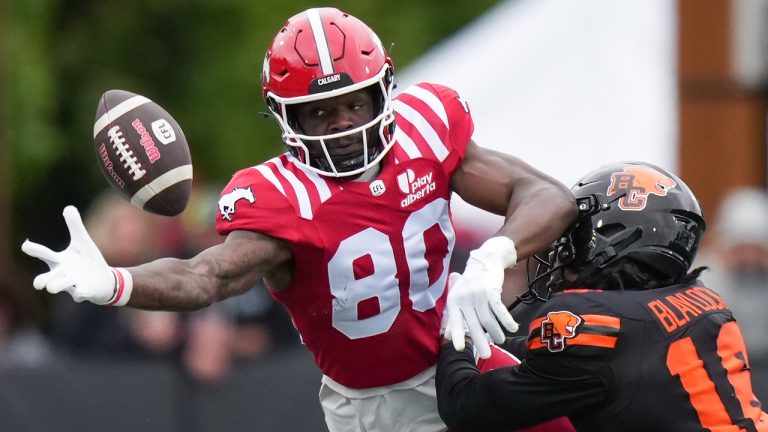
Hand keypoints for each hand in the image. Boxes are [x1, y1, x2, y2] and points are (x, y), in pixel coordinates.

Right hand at [20, 205, 132, 305]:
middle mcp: (63, 273)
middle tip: (37, 283)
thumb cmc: (87, 261)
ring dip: (57, 285)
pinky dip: (80, 293)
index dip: (35, 249)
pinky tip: (82, 292)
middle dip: (42, 279)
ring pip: (60, 286)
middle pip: (48, 277)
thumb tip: (68, 207)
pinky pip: (79, 295)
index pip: (45, 254)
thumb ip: (75, 226)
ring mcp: (73, 284)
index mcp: (60, 260)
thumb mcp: (82, 242)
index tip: (26, 245)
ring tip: (52, 288)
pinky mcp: (84, 292)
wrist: (102, 281)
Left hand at [445, 237, 518, 358]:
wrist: (485, 260)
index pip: (454, 321)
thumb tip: (449, 336)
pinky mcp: (491, 291)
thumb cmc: (470, 283)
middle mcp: (465, 298)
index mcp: (454, 301)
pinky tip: (512, 328)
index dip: (457, 335)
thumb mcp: (458, 297)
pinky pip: (500, 310)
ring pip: (488, 320)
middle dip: (480, 342)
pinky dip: (507, 320)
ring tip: (500, 340)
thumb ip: (454, 316)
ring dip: (496, 333)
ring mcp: (478, 295)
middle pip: (474, 324)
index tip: (460, 349)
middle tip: (486, 356)